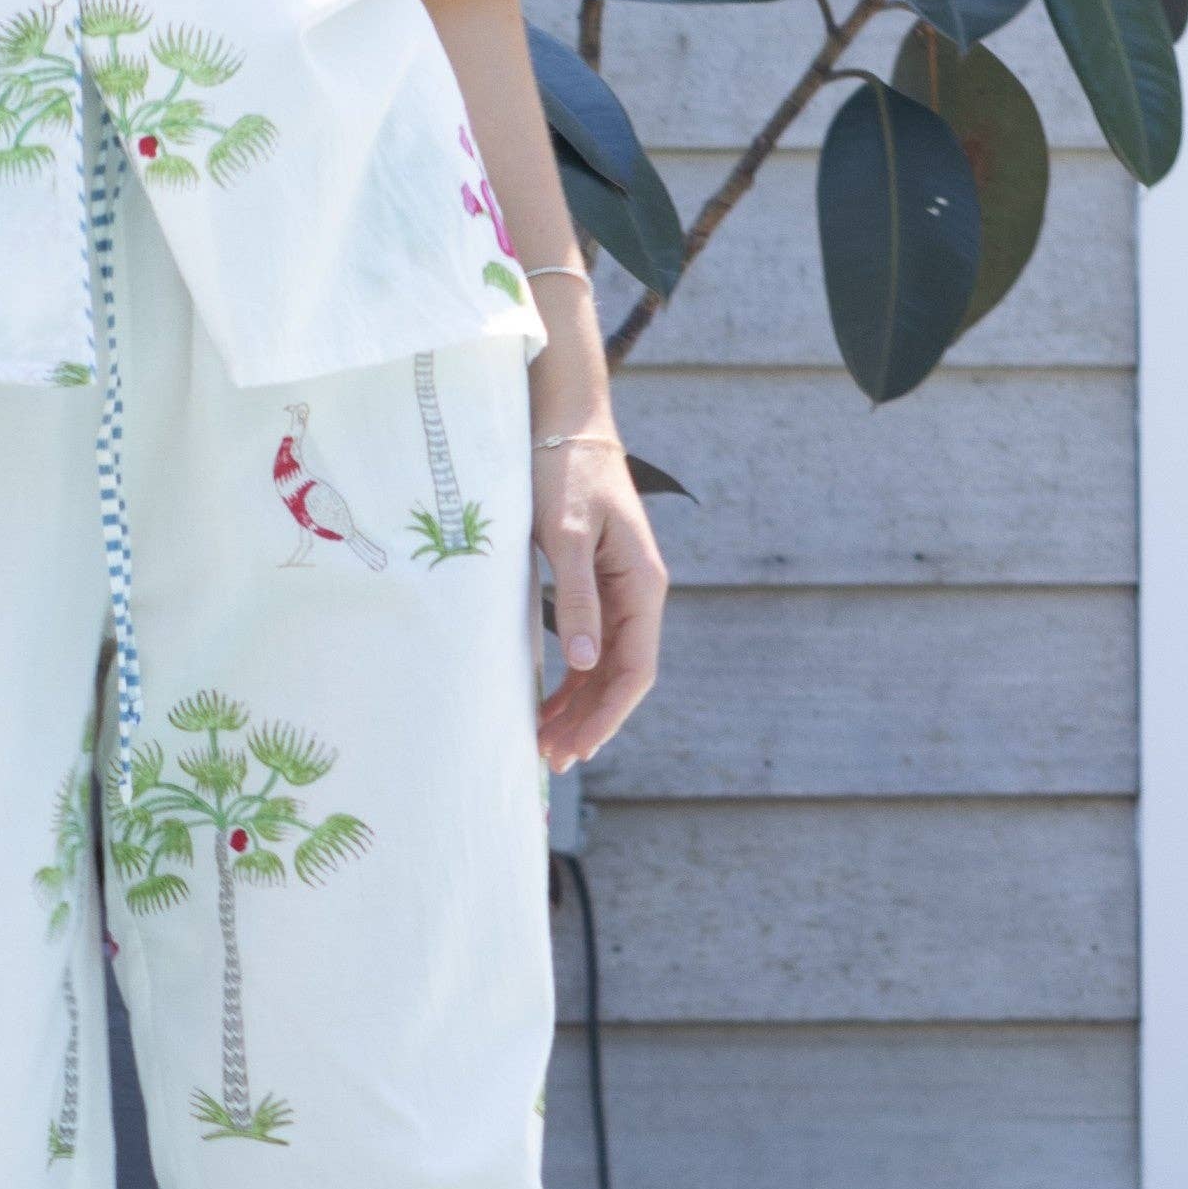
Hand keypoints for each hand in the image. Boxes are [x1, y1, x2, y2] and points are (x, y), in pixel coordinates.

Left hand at [533, 410, 664, 773]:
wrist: (567, 428)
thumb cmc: (566, 474)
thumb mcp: (567, 533)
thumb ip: (576, 596)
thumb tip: (584, 661)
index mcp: (643, 586)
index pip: (634, 671)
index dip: (606, 716)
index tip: (576, 748)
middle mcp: (639, 595)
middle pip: (621, 677)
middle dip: (590, 722)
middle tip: (551, 760)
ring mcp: (620, 592)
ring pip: (606, 667)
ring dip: (579, 707)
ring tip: (545, 741)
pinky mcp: (598, 586)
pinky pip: (592, 646)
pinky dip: (572, 679)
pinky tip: (548, 702)